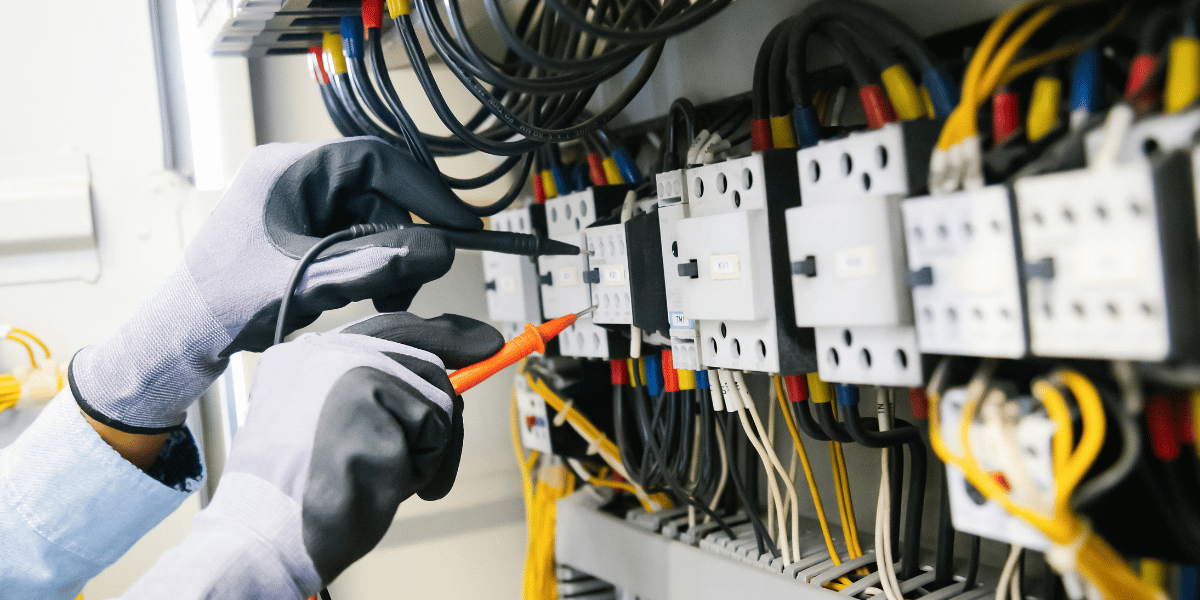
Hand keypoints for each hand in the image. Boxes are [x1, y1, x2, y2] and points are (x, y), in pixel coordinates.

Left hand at [69, 138, 478, 432]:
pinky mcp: (300, 230)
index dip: (424, 190)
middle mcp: (294, 177)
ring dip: (386, 258)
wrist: (185, 334)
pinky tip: (363, 294)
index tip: (458, 224)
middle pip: (377, 193)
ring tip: (384, 299)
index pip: (376, 160)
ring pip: (370, 219)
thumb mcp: (312, 282)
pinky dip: (368, 265)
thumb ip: (378, 265)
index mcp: (289, 169)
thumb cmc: (227, 302)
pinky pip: (353, 237)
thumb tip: (441, 252)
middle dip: (402, 239)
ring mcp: (297, 203)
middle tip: (414, 281)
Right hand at [210, 313, 500, 589]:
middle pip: (418, 346)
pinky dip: (428, 462)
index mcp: (302, 361)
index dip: (440, 334)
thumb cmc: (306, 499)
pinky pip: (435, 425)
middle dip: (459, 362)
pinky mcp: (369, 392)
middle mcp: (319, 351)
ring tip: (388, 474)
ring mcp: (343, 368)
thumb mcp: (338, 434)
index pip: (384, 330)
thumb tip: (449, 388)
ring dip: (430, 445)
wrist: (272, 535)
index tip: (480, 339)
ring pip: (434, 392)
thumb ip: (378, 401)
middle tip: (494, 348)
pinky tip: (387, 479)